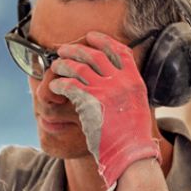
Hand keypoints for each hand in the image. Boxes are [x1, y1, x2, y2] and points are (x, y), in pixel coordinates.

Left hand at [49, 31, 159, 190]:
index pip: (120, 51)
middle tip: (63, 49)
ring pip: (80, 68)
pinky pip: (70, 86)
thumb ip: (126, 91)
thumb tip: (115, 82)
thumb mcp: (135, 107)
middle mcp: (122, 82)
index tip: (91, 36)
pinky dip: (60, 83)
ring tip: (55, 65)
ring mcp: (106, 91)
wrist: (130, 154)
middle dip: (77, 49)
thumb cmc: (130, 137)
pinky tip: (54, 85)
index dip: (104, 41)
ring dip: (64, 64)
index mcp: (135, 81)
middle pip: (96, 55)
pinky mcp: (90, 103)